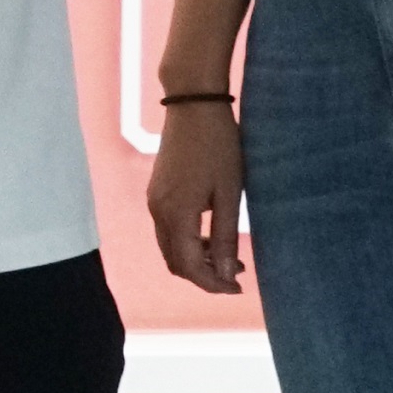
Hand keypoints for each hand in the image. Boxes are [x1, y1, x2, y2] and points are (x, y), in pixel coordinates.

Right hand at [146, 101, 245, 293]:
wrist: (193, 104)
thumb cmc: (218, 145)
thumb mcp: (229, 193)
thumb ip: (225, 236)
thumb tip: (226, 274)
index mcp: (175, 214)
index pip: (190, 266)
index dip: (213, 283)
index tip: (239, 288)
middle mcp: (157, 211)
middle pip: (175, 262)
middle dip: (204, 275)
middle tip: (237, 275)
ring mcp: (154, 201)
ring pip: (170, 247)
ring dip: (196, 259)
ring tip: (229, 256)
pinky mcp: (157, 191)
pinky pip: (168, 230)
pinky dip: (188, 241)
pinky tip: (212, 234)